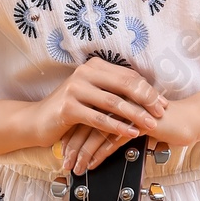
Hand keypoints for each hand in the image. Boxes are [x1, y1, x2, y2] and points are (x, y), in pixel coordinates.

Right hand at [25, 56, 165, 169]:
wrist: (37, 120)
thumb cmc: (69, 109)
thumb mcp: (91, 95)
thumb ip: (113, 92)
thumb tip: (146, 96)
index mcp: (94, 66)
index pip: (128, 76)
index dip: (148, 90)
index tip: (162, 104)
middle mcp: (85, 73)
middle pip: (124, 85)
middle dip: (146, 100)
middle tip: (161, 113)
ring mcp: (75, 89)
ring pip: (114, 102)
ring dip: (135, 115)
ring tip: (150, 125)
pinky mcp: (68, 108)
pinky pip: (99, 119)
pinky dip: (117, 127)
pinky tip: (130, 134)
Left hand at [59, 84, 199, 173]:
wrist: (188, 120)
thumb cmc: (165, 123)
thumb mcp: (137, 124)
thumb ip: (120, 126)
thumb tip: (101, 142)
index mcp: (116, 98)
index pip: (87, 113)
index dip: (73, 132)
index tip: (63, 148)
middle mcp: (118, 101)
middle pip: (87, 122)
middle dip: (73, 144)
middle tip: (63, 160)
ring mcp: (126, 111)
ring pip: (96, 132)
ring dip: (82, 152)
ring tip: (74, 167)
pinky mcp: (136, 123)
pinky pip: (111, 140)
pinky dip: (98, 154)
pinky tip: (90, 164)